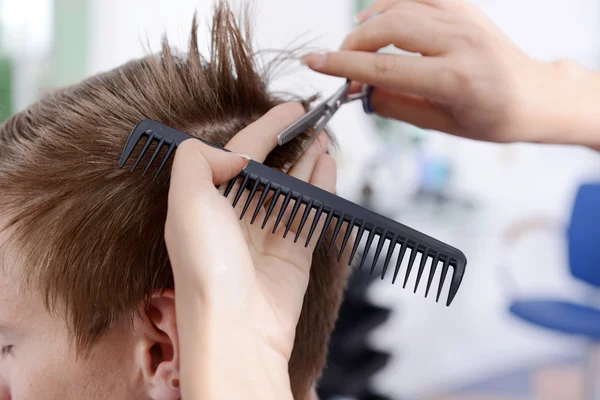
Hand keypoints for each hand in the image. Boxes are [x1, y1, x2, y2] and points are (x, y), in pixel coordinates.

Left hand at [164, 103, 335, 399]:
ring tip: (324, 137)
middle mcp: (236, 217)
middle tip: (311, 119)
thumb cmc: (207, 268)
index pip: (239, 152)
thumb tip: (236, 154)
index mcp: (206, 203)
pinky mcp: (293, 252)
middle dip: (288, 143)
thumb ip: (198, 160)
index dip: (264, 128)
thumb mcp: (186, 201)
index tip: (289, 108)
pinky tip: (328, 165)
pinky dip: (321, 186)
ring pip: (292, 187)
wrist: (237, 327)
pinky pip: (310, 211)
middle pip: (268, 169)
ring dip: (308, 160)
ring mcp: (266, 235)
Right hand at [302, 0, 599, 146]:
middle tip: (341, 64)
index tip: (314, 62)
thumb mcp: (439, 124)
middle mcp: (459, 42)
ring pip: (398, 7)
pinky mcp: (463, 8)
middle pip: (386, 29)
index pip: (384, 68)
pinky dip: (390, 5)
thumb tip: (358, 90)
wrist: (531, 95)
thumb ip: (394, 104)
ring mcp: (463, 19)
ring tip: (358, 47)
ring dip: (368, 25)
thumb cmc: (492, 117)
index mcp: (454, 80)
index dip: (342, 66)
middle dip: (353, 45)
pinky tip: (379, 20)